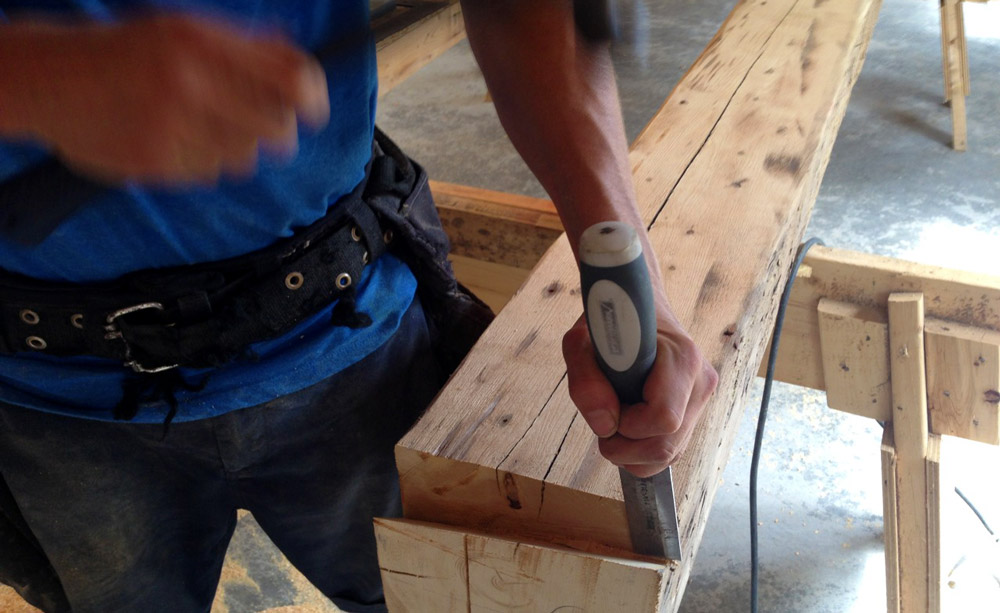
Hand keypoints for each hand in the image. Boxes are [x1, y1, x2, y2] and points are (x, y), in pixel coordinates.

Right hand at [9, 14, 329, 184]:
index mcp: (200, 41)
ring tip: (204, 124)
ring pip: (246, 157)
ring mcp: (169, 126)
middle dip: (277, 129)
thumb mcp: (185, 29)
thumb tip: (304, 63)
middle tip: (261, 122)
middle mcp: (187, 83)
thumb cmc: (128, 52)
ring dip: (237, 145)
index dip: (312, 98)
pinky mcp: (155, 163)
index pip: (292, 79)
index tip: (314, 109)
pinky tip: (176, 139)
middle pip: (278, 128)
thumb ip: (249, 45)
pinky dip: (204, 161)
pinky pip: (210, 173)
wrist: (49, 80)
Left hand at [563, 302, 718, 477]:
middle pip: (666, 447)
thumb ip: (585, 381)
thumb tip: (605, 426)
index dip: (628, 425)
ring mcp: (701, 400)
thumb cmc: (610, 321)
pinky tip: (628, 427)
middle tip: (604, 423)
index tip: (609, 407)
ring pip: (670, 455)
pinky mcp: (695, 413)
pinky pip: (671, 452)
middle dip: (625, 448)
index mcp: (682, 358)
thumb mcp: (580, 340)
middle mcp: (700, 382)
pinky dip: (643, 452)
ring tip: (614, 422)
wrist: (636, 308)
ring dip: (632, 453)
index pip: (663, 418)